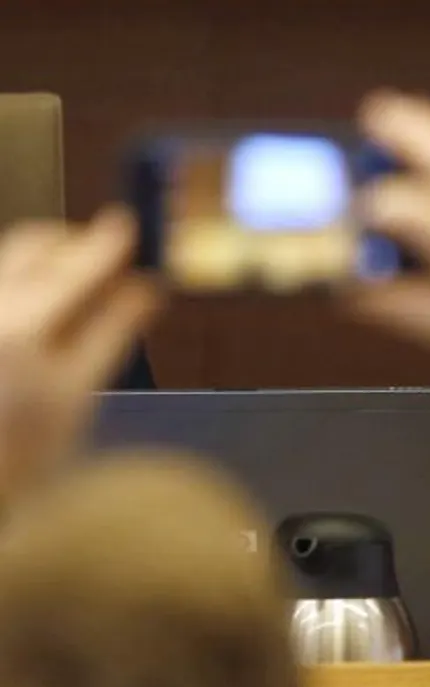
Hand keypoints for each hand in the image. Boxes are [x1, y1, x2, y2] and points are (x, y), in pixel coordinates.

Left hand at [0, 209, 159, 502]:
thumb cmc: (23, 450)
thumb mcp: (79, 393)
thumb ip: (112, 331)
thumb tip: (145, 289)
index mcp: (22, 327)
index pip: (72, 267)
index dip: (105, 243)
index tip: (128, 223)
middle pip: (32, 245)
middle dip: (73, 243)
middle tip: (109, 259)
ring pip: (13, 261)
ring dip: (50, 264)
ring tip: (81, 290)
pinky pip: (5, 283)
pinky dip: (29, 286)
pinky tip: (45, 315)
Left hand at [349, 91, 429, 428]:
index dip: (395, 126)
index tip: (381, 120)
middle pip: (392, 199)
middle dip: (375, 193)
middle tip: (377, 194)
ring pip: (376, 244)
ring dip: (367, 236)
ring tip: (377, 237)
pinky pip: (376, 299)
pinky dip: (368, 289)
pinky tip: (376, 285)